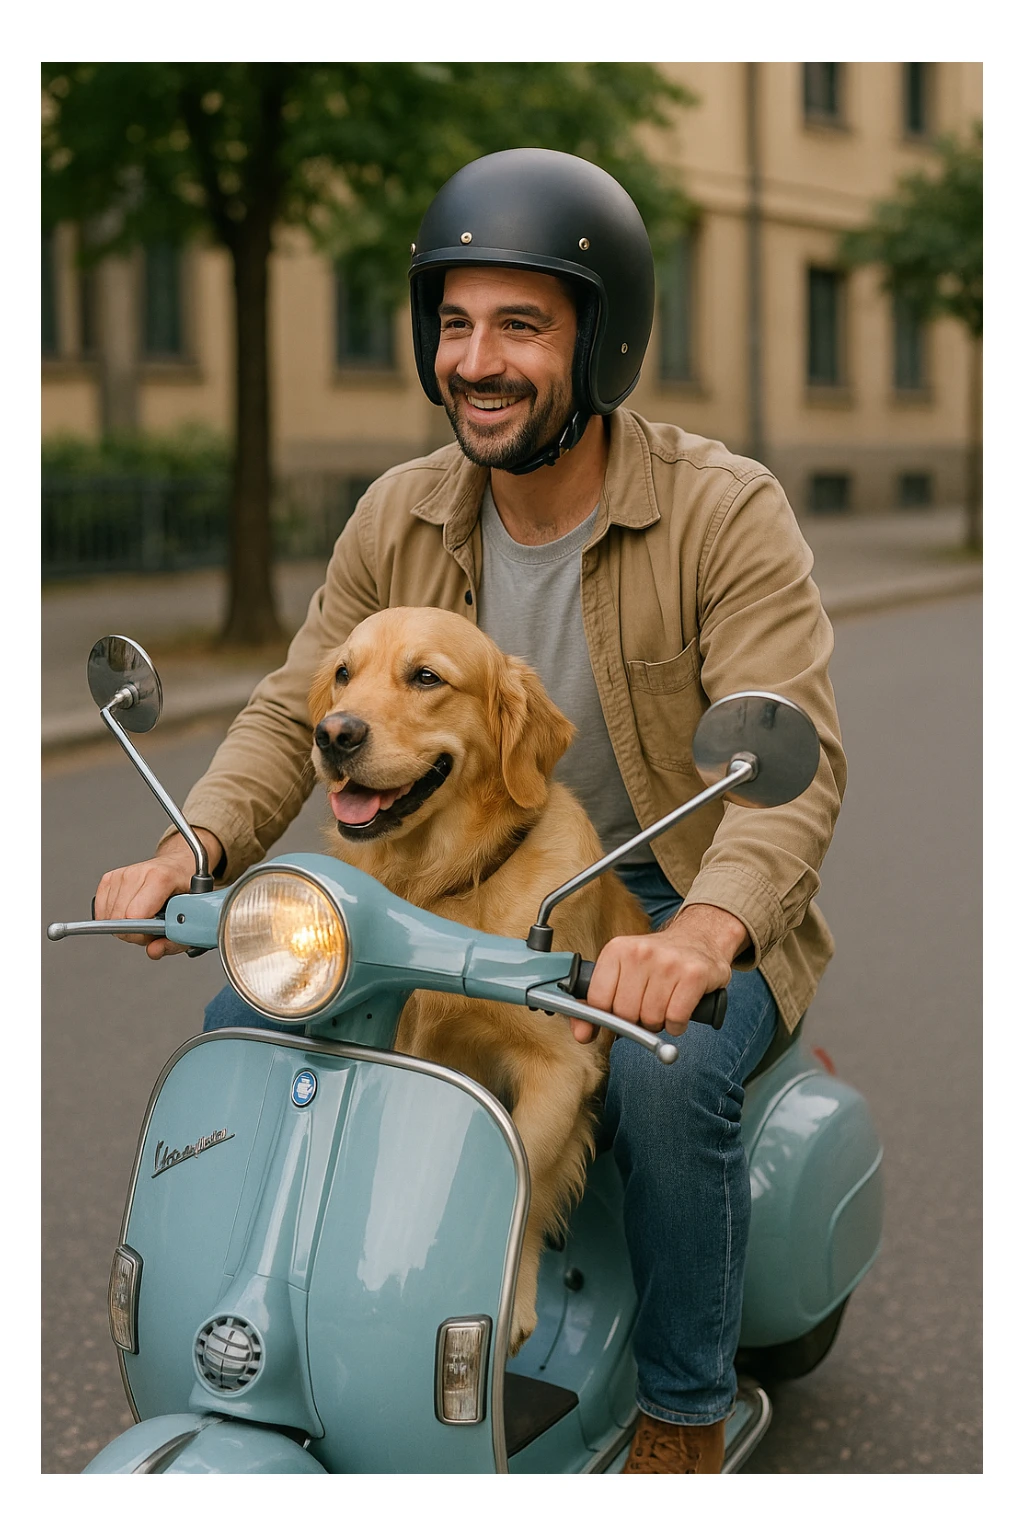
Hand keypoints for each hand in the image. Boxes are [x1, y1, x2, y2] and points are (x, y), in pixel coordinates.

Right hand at [93, 828, 223, 960]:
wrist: (179, 866)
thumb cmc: (186, 890)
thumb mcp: (192, 917)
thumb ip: (176, 939)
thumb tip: (153, 951)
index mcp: (160, 878)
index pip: (134, 916)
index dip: (142, 933)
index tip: (152, 935)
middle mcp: (137, 873)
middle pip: (119, 920)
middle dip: (134, 933)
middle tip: (151, 927)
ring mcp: (121, 875)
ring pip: (109, 918)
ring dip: (124, 925)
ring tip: (144, 917)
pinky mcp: (109, 879)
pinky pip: (102, 911)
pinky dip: (114, 918)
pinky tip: (130, 912)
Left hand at [571, 903, 748, 1043]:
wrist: (700, 938)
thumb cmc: (656, 963)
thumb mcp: (621, 973)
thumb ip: (595, 1005)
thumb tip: (582, 1035)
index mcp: (616, 950)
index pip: (598, 1000)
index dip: (607, 1016)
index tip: (617, 1015)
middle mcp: (640, 952)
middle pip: (625, 1014)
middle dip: (636, 1020)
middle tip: (646, 1006)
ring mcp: (668, 962)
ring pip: (651, 1019)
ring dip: (658, 1022)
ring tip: (664, 1004)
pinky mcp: (694, 975)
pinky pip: (675, 1020)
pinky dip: (677, 1025)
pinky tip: (679, 1009)